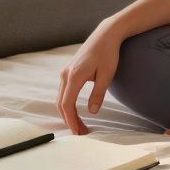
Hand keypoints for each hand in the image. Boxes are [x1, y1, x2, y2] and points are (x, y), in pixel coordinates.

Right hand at [57, 20, 124, 135]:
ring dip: (68, 114)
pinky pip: (64, 92)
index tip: (78, 133)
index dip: (71, 120)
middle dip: (69, 121)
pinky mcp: (68, 71)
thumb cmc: (108, 53)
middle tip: (81, 134)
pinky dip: (68, 105)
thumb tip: (92, 112)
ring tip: (80, 126)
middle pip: (61, 104)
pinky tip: (76, 113)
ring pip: (61, 99)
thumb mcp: (107, 75)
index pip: (67, 104)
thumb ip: (98, 94)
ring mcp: (65, 72)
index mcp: (74, 75)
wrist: (105, 35)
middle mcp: (66, 74)